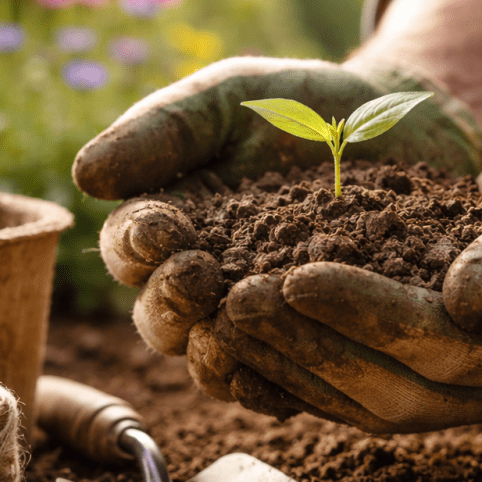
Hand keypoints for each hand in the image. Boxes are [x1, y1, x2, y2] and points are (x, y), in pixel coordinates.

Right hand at [72, 56, 481, 393]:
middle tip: (195, 275)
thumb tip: (84, 175)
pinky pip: (283, 379)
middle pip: (162, 317)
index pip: (130, 251)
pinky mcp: (314, 339)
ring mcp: (260, 316)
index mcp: (175, 225)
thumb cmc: (304, 107)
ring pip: (215, 357)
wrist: (398, 127)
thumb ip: (163, 129)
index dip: (134, 247)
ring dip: (213, 351)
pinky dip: (275, 382)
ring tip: (227, 326)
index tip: (157, 228)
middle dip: (169, 302)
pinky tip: (285, 373)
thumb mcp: (231, 100)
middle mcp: (208, 281)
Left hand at [193, 120, 481, 432]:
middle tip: (237, 305)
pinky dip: (298, 372)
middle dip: (310, 347)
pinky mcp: (427, 376)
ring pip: (363, 401)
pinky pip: (355, 391)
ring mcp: (462, 392)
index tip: (297, 277)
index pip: (445, 346)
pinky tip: (248, 343)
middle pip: (392, 390)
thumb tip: (471, 303)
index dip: (370, 316)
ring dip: (291, 364)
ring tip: (226, 320)